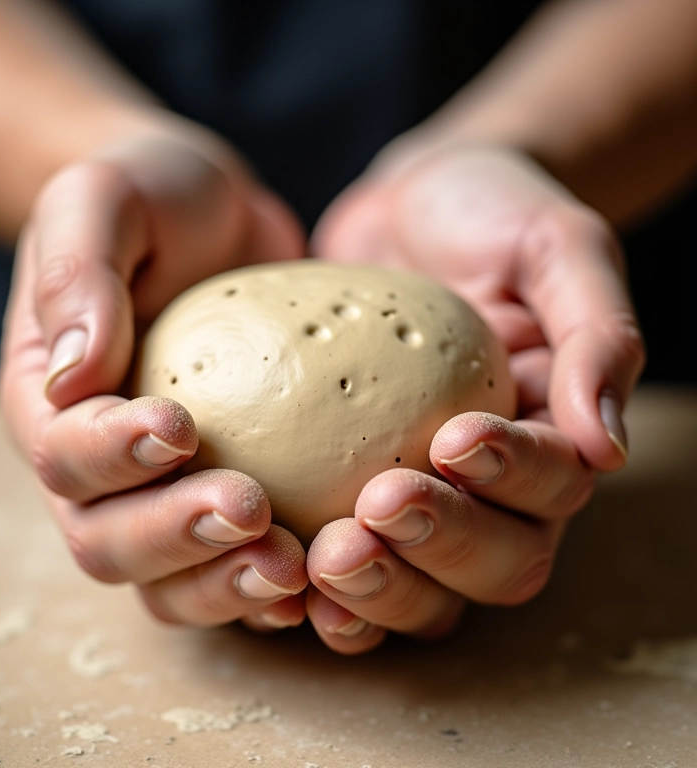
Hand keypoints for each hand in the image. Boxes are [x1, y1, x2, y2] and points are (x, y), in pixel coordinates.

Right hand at [0, 117, 308, 629]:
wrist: (214, 212)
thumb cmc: (150, 197)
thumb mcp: (102, 200)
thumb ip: (78, 274)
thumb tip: (75, 372)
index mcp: (54, 400)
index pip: (63, 455)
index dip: (112, 457)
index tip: (179, 427)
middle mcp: (102, 461)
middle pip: (109, 540)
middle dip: (176, 537)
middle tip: (251, 512)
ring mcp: (167, 485)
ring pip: (171, 575)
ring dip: (226, 580)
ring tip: (294, 567)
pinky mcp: (238, 482)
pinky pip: (239, 558)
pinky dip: (272, 581)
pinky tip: (322, 576)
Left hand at [306, 143, 644, 652]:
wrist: (412, 204)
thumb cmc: (493, 216)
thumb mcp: (558, 250)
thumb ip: (595, 337)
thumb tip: (607, 448)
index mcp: (551, 435)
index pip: (551, 488)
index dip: (510, 478)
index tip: (455, 437)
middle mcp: (491, 483)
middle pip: (493, 564)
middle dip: (438, 546)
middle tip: (375, 509)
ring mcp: (419, 490)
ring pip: (422, 585)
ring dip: (377, 586)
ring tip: (324, 555)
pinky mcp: (345, 483)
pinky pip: (343, 556)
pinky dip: (314, 580)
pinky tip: (272, 566)